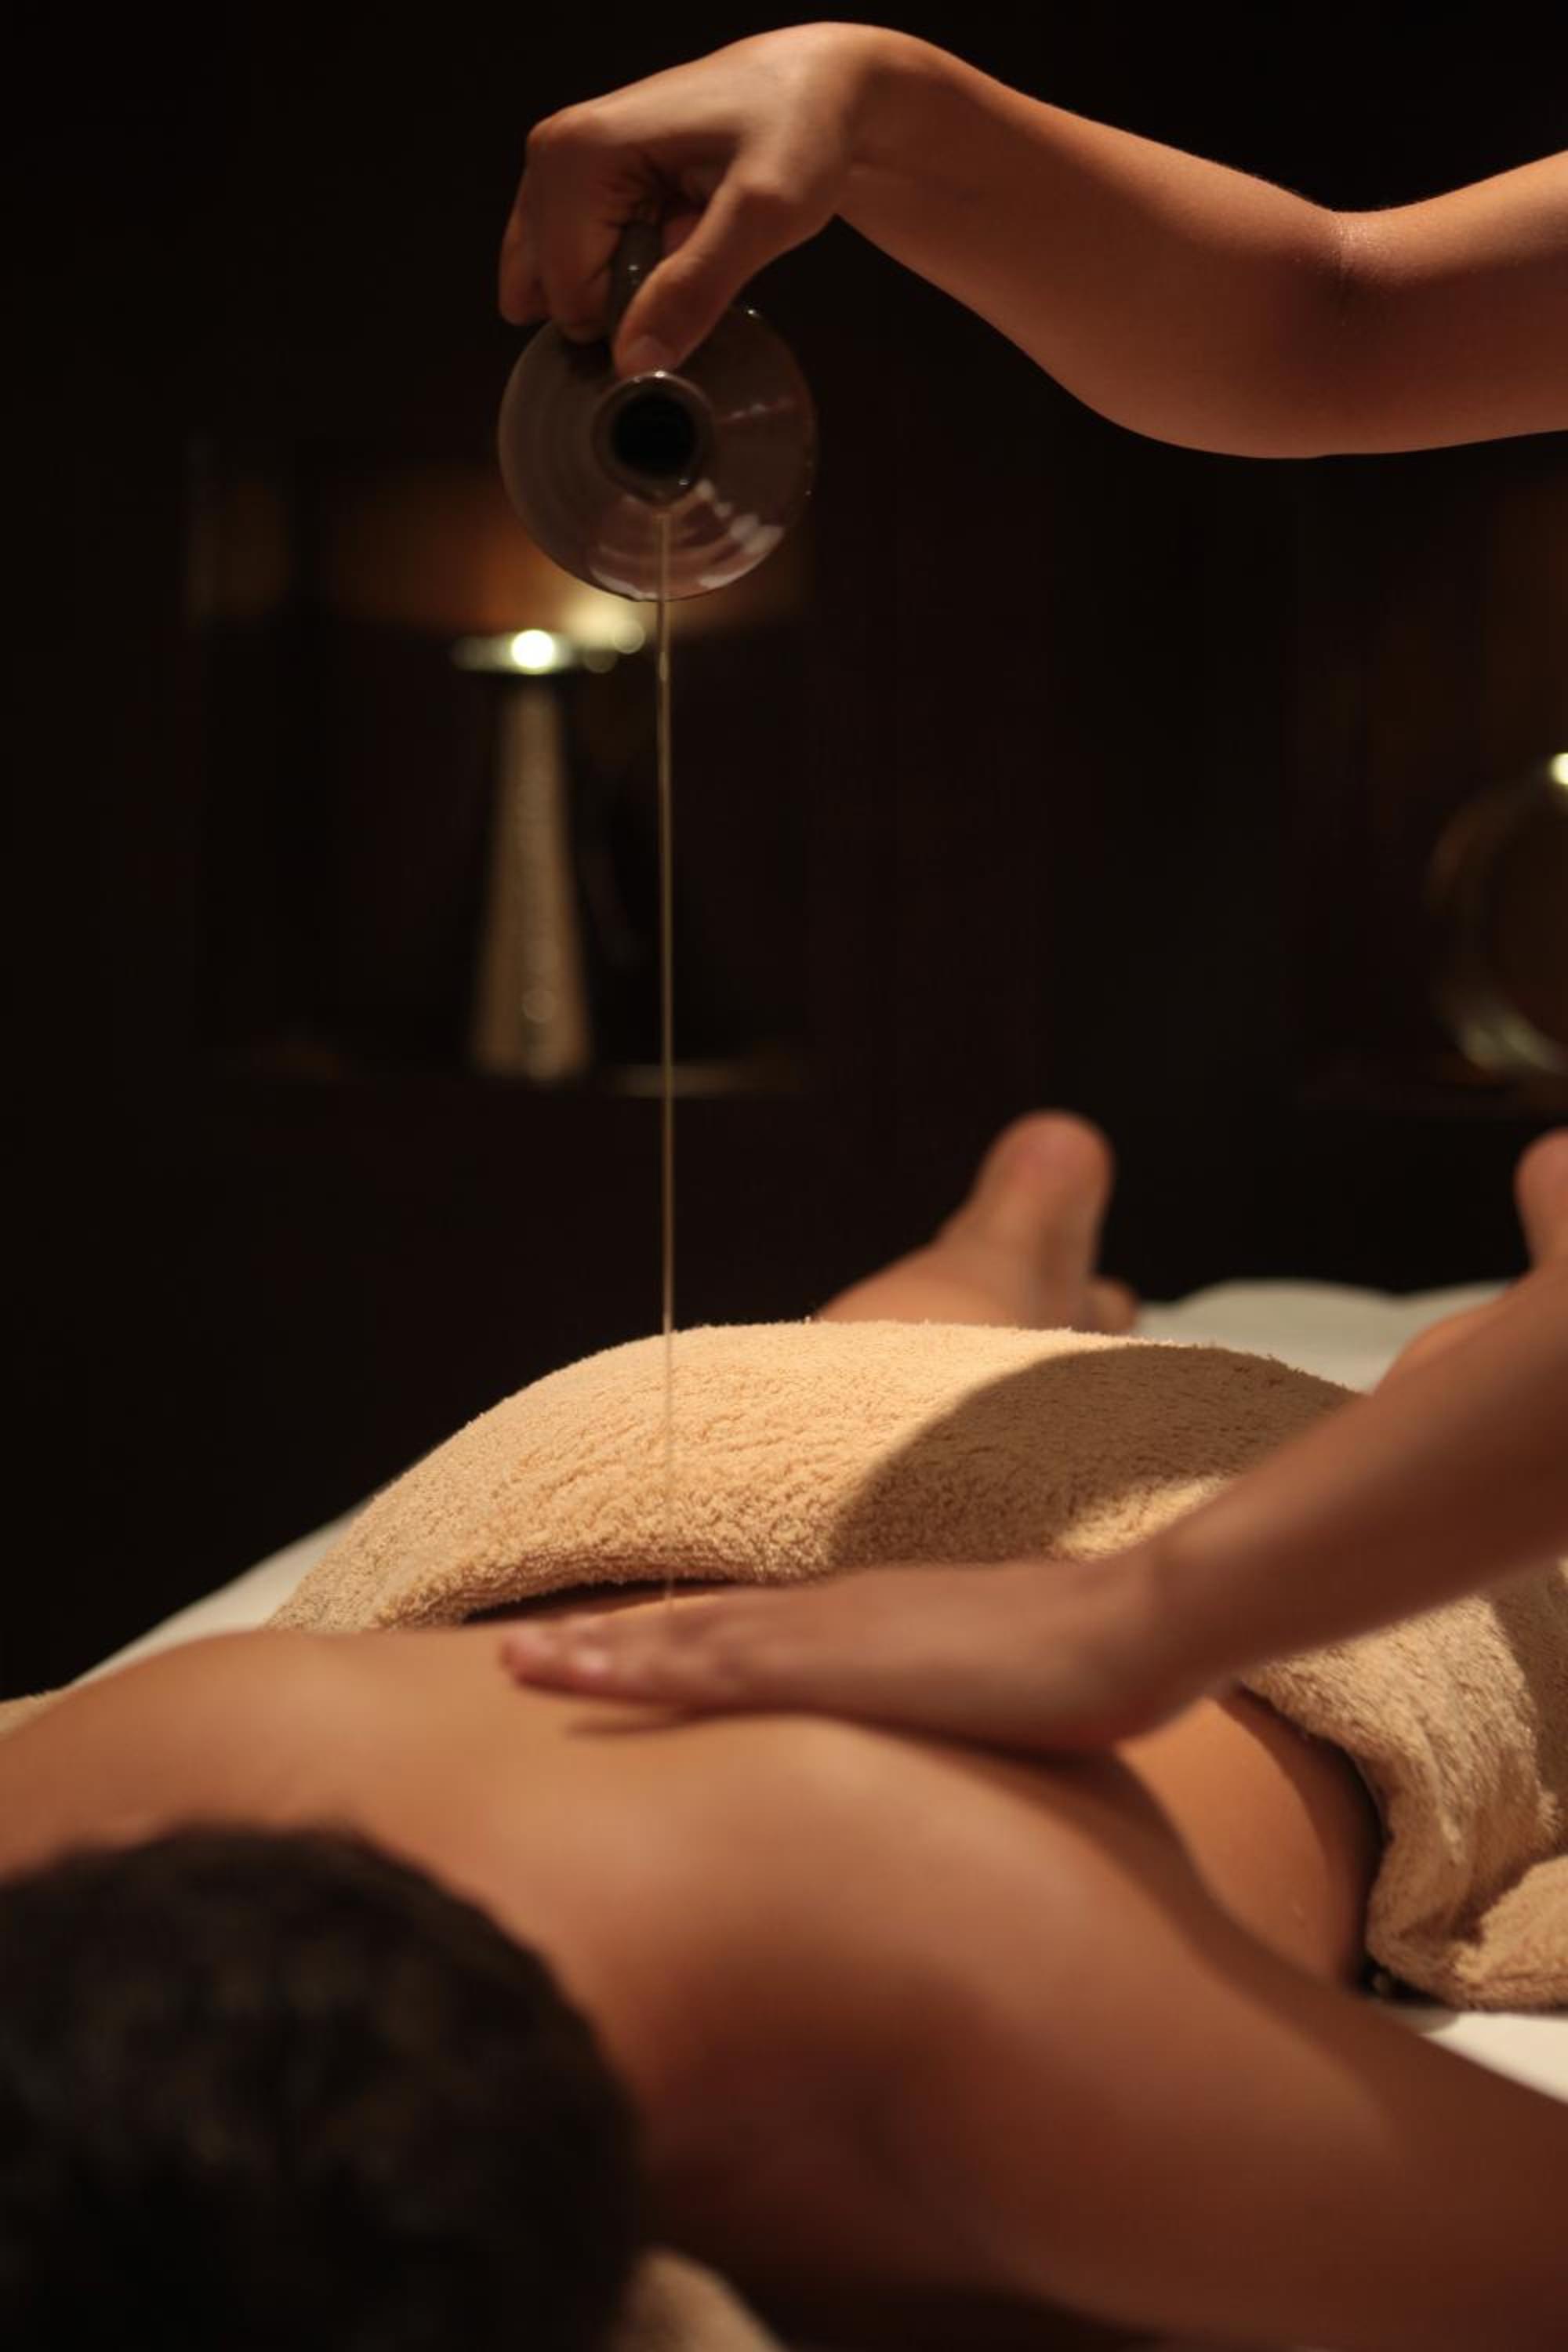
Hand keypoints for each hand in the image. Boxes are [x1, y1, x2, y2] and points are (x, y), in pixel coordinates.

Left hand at [497, 1551, 1222, 1754]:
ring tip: (517, 1662)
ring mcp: (828, 1631)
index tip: (605, 1655)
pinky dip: (639, 1668)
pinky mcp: (835, 1662)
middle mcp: (832, 1614)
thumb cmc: (1086, 1662)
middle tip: (515, 1655)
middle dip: (605, 1645)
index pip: (748, 1631)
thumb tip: (956, 1722)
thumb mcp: (1002, 1687)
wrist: (1130, 1623)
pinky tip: (585, 1676)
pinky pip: (712, 1667)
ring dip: (597, 1651)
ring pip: (683, 1638)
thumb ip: (960, 1696)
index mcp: (868, 1623)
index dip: (671, 1642)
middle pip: (695, 1627)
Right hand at [499, 24, 884, 372]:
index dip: (638, 311)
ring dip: (627, 282)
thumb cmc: (795, 132)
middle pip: (559, 295)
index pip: (571, 298)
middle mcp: (551, 151)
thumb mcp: (763, 215)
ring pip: (563, 285)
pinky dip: (623, 266)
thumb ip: (695, 288)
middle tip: (694, 237)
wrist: (811, 88)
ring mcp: (557, 164)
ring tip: (682, 229)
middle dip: (630, 293)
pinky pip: (577, 264)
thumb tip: (633, 364)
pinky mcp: (575, 178)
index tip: (698, 258)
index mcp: (576, 152)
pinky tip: (667, 228)